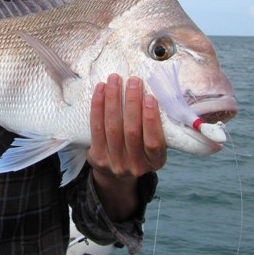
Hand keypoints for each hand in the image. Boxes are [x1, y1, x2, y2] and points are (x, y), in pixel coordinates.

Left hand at [87, 74, 165, 219]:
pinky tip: (100, 90)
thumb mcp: (152, 146)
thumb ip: (155, 127)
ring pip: (113, 127)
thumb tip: (157, 92)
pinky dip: (97, 106)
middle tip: (133, 81)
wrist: (116, 175)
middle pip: (132, 131)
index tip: (150, 97)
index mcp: (155, 162)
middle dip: (132, 103)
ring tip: (115, 80)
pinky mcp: (98, 158)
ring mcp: (115, 163)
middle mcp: (136, 166)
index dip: (151, 120)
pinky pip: (96, 128)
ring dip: (113, 99)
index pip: (154, 142)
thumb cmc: (138, 150)